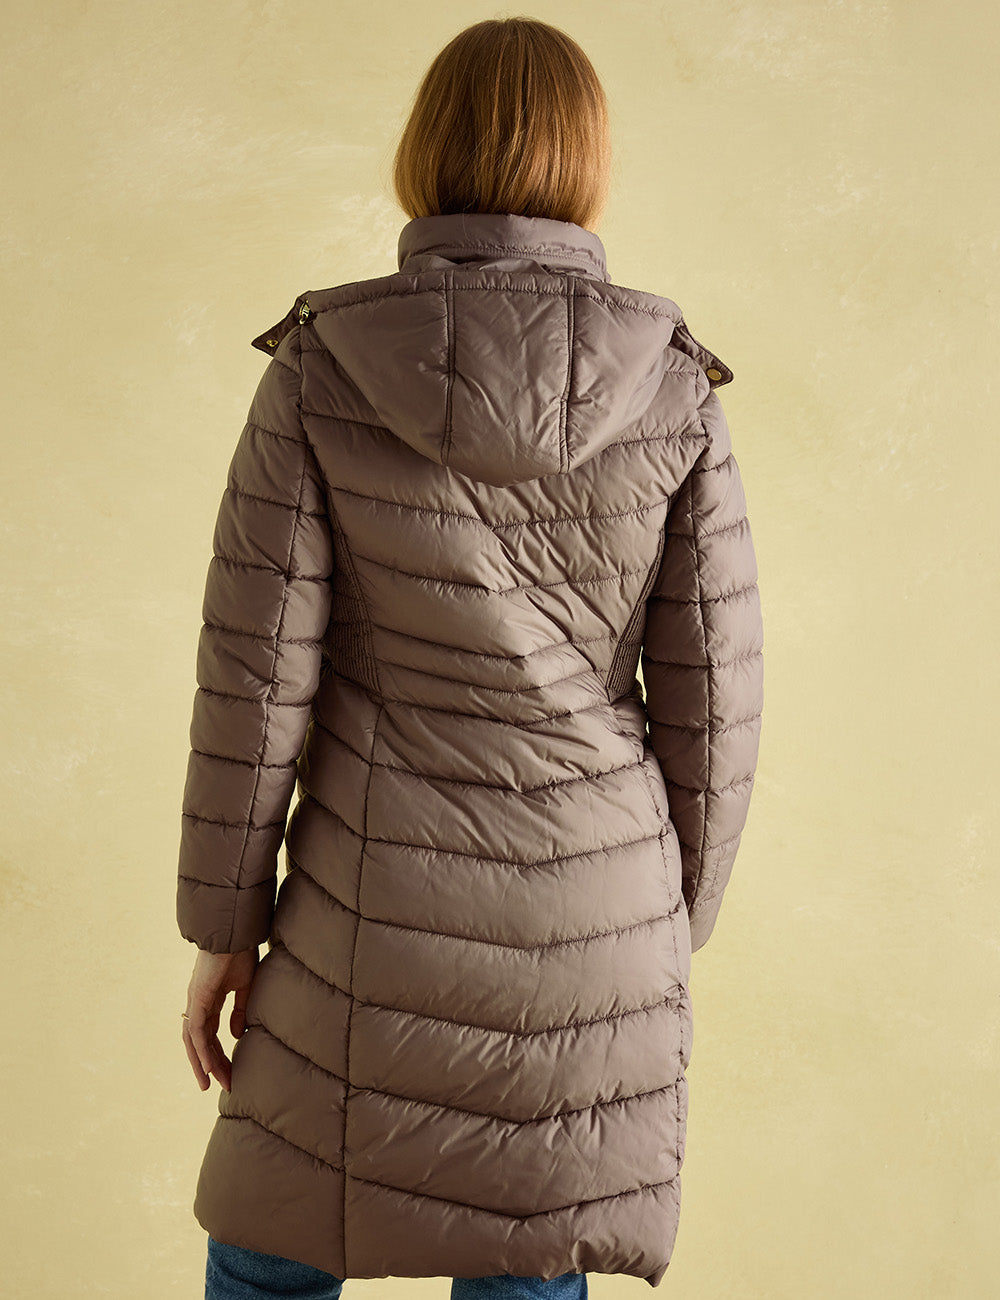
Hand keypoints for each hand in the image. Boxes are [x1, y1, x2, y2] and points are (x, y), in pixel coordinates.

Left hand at [181, 946, 258, 1092]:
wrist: (235, 932)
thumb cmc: (241, 952)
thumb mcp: (245, 986)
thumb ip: (240, 1010)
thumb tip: (236, 1035)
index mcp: (209, 998)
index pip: (211, 1033)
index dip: (220, 1052)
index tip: (232, 1071)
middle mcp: (198, 1003)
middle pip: (200, 1041)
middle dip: (211, 1064)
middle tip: (223, 1085)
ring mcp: (195, 1002)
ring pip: (193, 1041)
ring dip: (201, 1064)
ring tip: (210, 1085)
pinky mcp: (197, 1000)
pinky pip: (197, 1033)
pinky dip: (202, 1051)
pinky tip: (210, 1067)